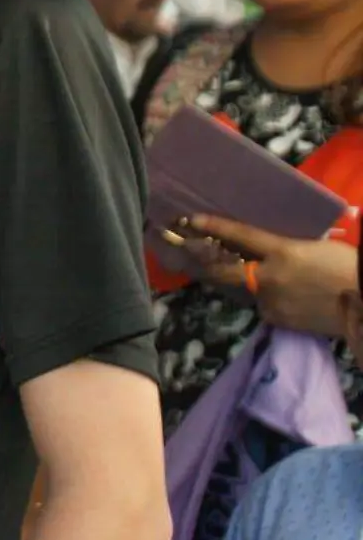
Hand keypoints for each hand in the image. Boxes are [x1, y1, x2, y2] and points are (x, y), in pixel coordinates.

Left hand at [187, 214, 355, 336]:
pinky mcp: (277, 320)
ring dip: (259, 284)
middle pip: (225, 270)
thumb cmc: (350, 267)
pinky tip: (297, 300)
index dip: (215, 227)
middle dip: (206, 263)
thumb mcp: (318, 247)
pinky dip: (275, 301)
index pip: (241, 236)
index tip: (192, 220)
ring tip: (290, 283)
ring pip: (251, 289)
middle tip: (192, 254)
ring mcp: (271, 301)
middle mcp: (270, 277)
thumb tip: (269, 248)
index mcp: (284, 252)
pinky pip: (267, 306)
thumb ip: (288, 248)